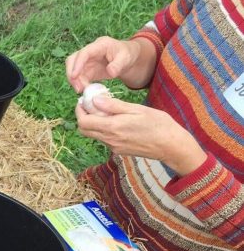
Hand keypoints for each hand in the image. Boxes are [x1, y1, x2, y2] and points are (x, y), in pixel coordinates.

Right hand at [66, 36, 155, 92]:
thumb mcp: (126, 58)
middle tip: (77, 88)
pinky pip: (78, 77)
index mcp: (100, 45)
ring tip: (82, 91)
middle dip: (71, 74)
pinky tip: (85, 91)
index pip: (84, 53)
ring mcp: (86, 61)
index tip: (74, 76)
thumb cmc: (127, 55)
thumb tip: (110, 72)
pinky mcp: (86, 70)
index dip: (77, 64)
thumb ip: (118, 64)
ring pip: (72, 69)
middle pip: (72, 60)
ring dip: (74, 81)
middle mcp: (90, 51)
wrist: (127, 59)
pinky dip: (79, 84)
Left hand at [75, 96, 206, 174]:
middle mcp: (110, 140)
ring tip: (106, 110)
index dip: (79, 111)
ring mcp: (113, 147)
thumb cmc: (158, 124)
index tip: (83, 101)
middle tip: (91, 105)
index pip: (84, 122)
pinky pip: (105, 139)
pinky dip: (104, 129)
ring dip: (94, 123)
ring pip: (94, 135)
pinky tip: (117, 121)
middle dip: (83, 117)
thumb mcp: (137, 109)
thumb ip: (114, 106)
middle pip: (85, 130)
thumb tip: (95, 100)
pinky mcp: (118, 151)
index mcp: (113, 127)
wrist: (170, 146)